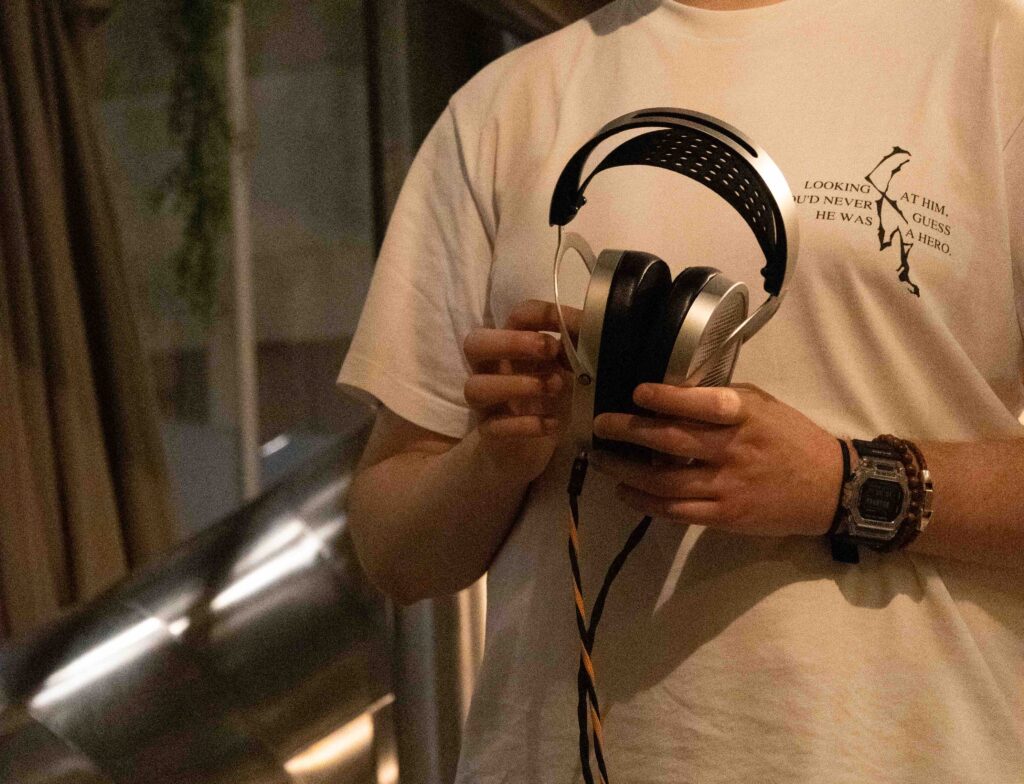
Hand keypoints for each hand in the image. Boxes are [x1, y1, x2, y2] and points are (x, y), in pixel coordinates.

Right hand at [462, 299, 578, 481]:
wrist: (534, 448)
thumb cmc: (552, 400)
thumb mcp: (569, 371)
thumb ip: (577, 348)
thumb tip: (593, 325)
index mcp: (512, 347)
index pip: (514, 318)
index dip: (539, 315)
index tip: (566, 325)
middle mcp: (491, 370)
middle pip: (475, 344)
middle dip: (510, 342)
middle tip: (548, 350)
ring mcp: (486, 402)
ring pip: (476, 387)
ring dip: (516, 384)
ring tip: (553, 388)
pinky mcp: (490, 432)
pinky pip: (496, 426)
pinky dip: (526, 424)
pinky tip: (552, 423)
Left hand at [590, 383, 842, 537]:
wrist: (828, 488)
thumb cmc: (789, 438)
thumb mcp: (763, 404)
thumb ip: (721, 398)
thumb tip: (671, 391)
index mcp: (746, 416)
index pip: (703, 404)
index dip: (667, 398)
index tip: (637, 392)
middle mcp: (735, 450)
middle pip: (673, 441)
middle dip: (629, 432)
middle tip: (601, 424)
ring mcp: (728, 487)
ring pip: (665, 481)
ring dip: (625, 470)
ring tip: (601, 459)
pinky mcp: (725, 516)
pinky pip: (676, 511)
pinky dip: (645, 502)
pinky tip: (625, 491)